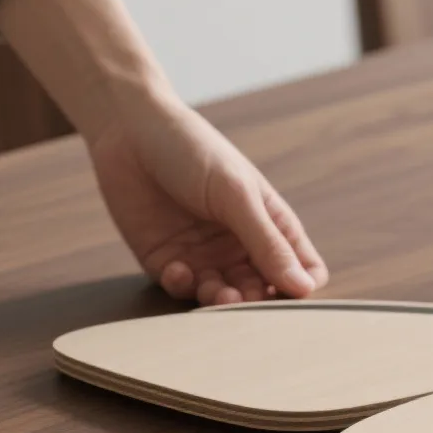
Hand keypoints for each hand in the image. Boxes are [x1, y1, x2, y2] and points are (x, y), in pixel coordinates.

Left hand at [0, 0, 326, 305]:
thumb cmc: (192, 150)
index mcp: (270, 224)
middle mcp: (241, 246)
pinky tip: (178, 268)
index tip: (290, 291)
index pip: (303, 270)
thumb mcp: (236, 194)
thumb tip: (304, 288)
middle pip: (263, 292)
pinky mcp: (167, 262)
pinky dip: (184, 287)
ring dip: (220, 302)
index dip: (302, 287)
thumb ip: (267, 243)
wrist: (128, 131)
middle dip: (255, 301)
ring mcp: (205, 256)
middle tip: (241, 296)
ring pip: (224, 299)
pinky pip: (183, 290)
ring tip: (215, 292)